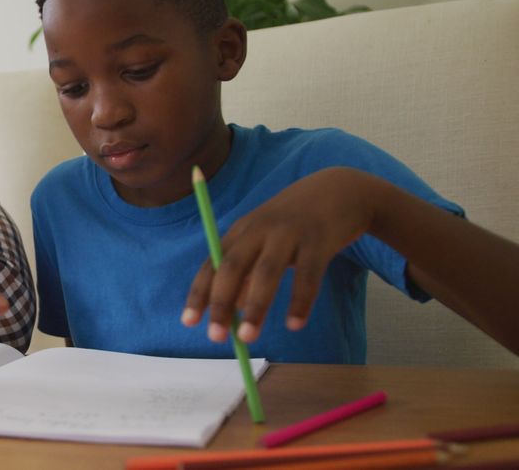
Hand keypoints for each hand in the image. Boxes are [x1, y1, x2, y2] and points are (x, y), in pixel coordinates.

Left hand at [181, 167, 377, 343]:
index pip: (212, 264)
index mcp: (242, 231)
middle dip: (220, 302)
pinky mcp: (319, 241)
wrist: (340, 190)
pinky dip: (300, 302)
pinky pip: (308, 276)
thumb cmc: (295, 223)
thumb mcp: (265, 240)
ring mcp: (289, 233)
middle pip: (232, 266)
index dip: (199, 293)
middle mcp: (260, 229)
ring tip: (247, 337)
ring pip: (267, 272)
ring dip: (255, 306)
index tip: (188, 321)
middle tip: (215, 337)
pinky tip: (294, 325)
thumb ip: (248, 272)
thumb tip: (233, 309)